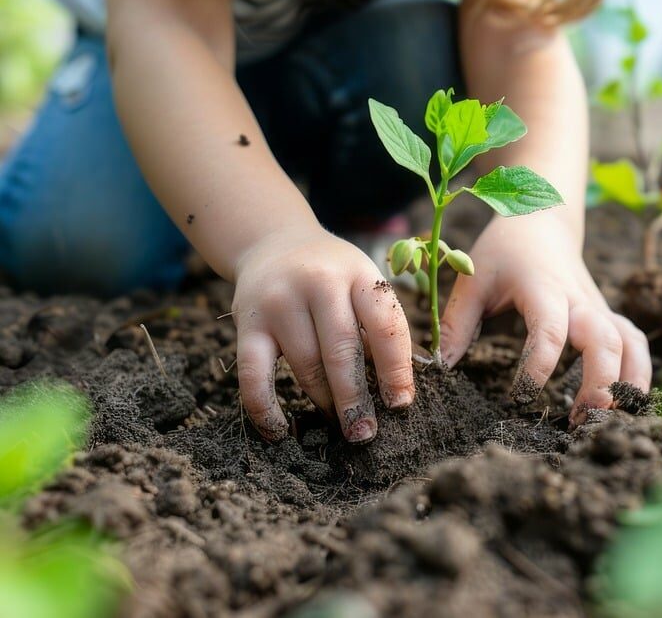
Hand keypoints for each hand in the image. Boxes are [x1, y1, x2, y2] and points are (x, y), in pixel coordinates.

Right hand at [231, 225, 414, 442]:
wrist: (274, 241)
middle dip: (355, 398)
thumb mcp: (363, 283)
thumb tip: (398, 391)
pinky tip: (280, 431)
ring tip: (338, 422)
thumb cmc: (333, 275)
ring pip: (305, 365)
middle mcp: (319, 282)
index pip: (385, 323)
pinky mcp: (247, 321)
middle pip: (341, 350)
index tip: (400, 404)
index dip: (396, 368)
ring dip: (323, 401)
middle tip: (365, 433)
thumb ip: (380, 328)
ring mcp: (280, 301)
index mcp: (358, 273)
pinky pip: (254, 374)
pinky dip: (265, 408)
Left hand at [440, 212, 651, 424]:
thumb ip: (457, 323)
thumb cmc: (504, 250)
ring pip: (630, 343)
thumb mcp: (473, 278)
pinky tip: (624, 404)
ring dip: (627, 382)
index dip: (540, 366)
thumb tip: (441, 368)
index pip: (550, 330)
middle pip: (605, 341)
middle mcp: (579, 300)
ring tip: (609, 420)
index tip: (520, 397)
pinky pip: (634, 343)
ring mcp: (598, 308)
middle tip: (580, 421)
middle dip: (600, 383)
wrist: (542, 220)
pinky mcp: (607, 317)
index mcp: (544, 289)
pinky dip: (637, 373)